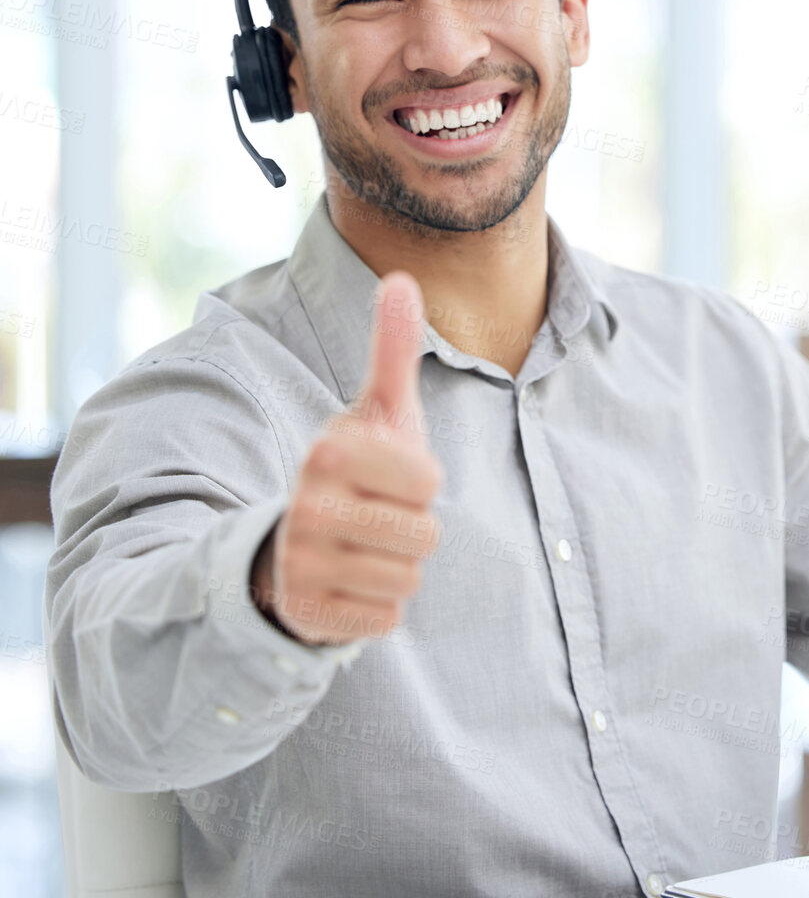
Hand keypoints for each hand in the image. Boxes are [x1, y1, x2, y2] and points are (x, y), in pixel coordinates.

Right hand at [251, 271, 443, 645]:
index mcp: (329, 450)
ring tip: (363, 549)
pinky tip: (349, 585)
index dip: (420, 483)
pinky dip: (377, 607)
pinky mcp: (307, 614)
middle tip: (375, 518)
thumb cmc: (355, 471)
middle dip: (413, 529)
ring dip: (397, 568)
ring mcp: (301, 564)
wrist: (291, 547)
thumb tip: (402, 278)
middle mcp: (307, 506)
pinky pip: (386, 619)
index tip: (386, 477)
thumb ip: (392, 351)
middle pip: (426, 534)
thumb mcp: (376, 412)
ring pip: (408, 577)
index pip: (428, 481)